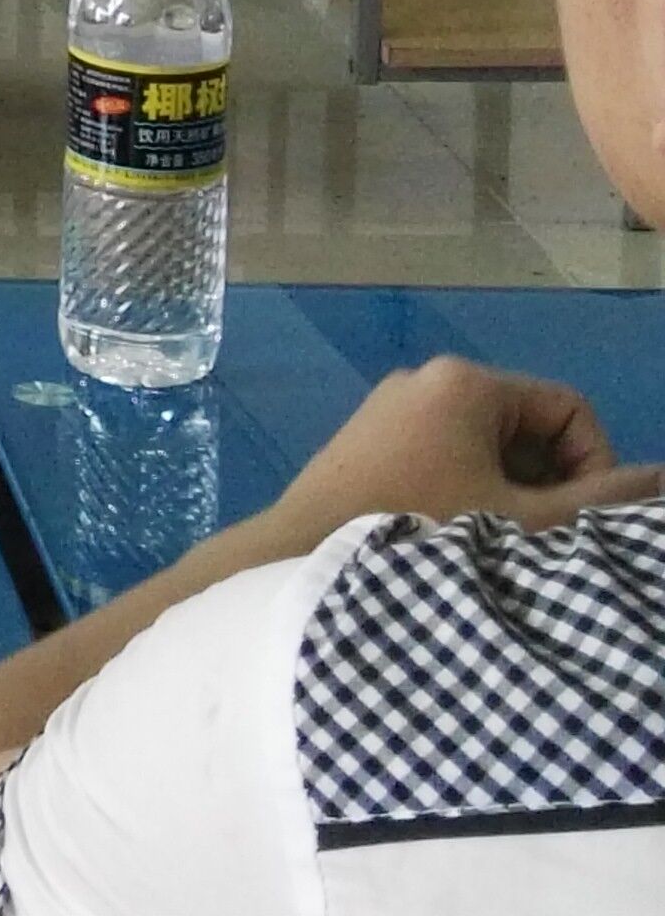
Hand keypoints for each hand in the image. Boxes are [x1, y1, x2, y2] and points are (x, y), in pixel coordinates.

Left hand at [270, 357, 660, 540]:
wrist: (305, 555)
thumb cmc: (422, 530)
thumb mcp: (526, 519)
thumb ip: (601, 501)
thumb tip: (664, 479)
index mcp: (465, 383)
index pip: (569, 410)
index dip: (594, 465)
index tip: (581, 521)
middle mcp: (427, 379)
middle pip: (528, 427)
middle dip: (551, 483)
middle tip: (543, 541)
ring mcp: (392, 407)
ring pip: (489, 447)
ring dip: (512, 494)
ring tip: (502, 547)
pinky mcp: (370, 439)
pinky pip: (447, 455)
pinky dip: (471, 492)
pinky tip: (460, 540)